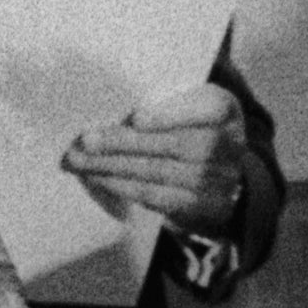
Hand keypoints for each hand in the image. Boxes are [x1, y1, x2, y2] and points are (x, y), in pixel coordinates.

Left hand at [63, 82, 250, 244]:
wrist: (224, 169)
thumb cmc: (194, 123)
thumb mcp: (191, 101)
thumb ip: (166, 100)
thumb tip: (115, 111)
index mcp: (224, 109)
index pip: (202, 109)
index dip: (169, 115)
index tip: (136, 117)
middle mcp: (227, 145)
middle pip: (172, 145)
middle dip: (123, 142)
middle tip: (86, 140)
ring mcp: (218, 181)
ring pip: (158, 172)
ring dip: (113, 168)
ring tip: (80, 161)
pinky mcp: (201, 207)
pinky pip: (157, 198)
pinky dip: (123, 188)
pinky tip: (99, 180)